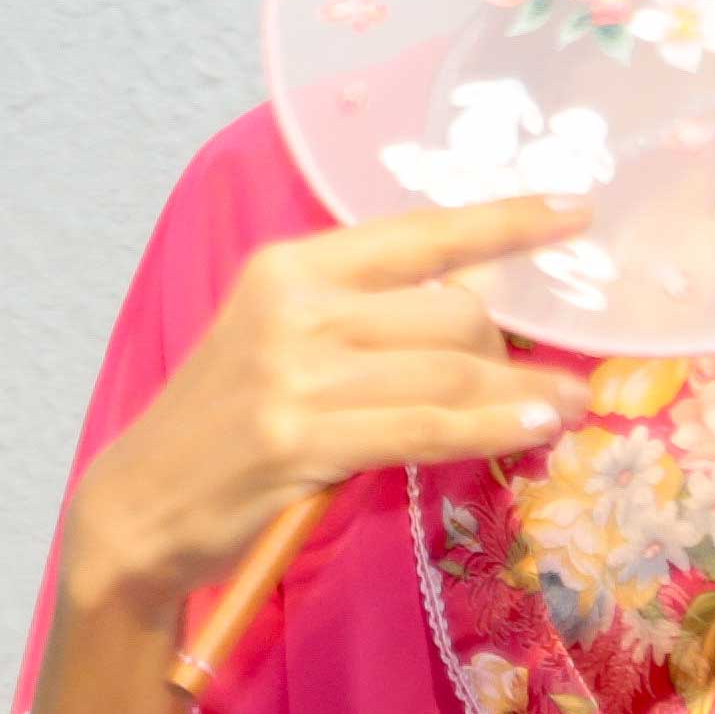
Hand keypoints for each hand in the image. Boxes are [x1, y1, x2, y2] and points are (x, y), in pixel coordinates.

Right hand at [61, 192, 601, 611]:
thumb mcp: (283, 343)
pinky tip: (534, 428)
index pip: (419, 233)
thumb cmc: (228, 424)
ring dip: (525, 391)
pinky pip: (427, 428)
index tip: (573, 211)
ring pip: (449, 370)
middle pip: (450, 313)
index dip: (504, 222)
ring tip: (572, 403)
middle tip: (555, 375)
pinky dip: (493, 427)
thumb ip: (365, 321)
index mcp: (290, 266)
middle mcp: (294, 307)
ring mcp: (294, 374)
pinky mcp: (301, 440)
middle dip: (515, 347)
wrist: (141, 502)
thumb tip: (483, 318)